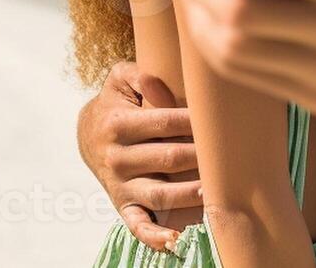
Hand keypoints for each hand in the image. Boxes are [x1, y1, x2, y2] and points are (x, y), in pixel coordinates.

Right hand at [76, 61, 200, 251]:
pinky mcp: (123, 205)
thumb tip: (158, 83)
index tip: (218, 121)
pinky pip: (138, 225)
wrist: (88, 134)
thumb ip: (139, 75)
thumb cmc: (116, 103)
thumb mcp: (119, 80)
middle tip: (228, 154)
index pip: (165, 122)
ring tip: (214, 189)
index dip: (195, 121)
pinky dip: (154, 235)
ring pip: (159, 193)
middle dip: (199, 156)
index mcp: (118, 124)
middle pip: (168, 158)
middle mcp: (117, 157)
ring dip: (188, 194)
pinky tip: (175, 239)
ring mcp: (120, 185)